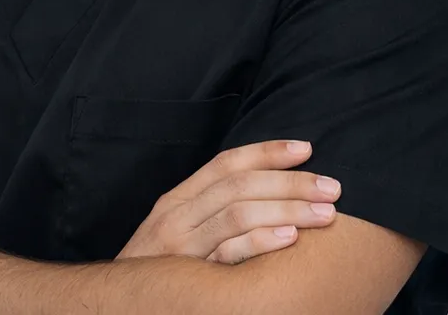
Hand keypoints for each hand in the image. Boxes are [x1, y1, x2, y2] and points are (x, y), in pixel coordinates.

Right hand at [115, 140, 340, 264]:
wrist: (115, 308)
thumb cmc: (159, 270)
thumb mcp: (179, 231)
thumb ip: (211, 212)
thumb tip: (267, 195)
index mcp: (179, 198)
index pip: (227, 163)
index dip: (267, 152)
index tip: (307, 148)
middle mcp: (178, 213)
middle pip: (239, 185)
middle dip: (289, 182)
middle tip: (332, 186)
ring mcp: (181, 244)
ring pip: (237, 213)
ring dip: (286, 209)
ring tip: (325, 213)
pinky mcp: (187, 276)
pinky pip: (226, 255)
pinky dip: (259, 243)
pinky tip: (291, 241)